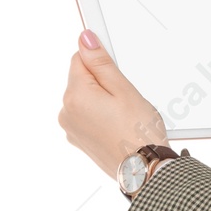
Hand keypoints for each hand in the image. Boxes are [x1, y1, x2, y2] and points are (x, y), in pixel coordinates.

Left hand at [58, 30, 168, 178]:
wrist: (144, 171)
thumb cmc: (139, 133)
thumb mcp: (124, 90)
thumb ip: (101, 63)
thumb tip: (85, 39)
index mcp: (75, 95)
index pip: (80, 59)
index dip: (102, 61)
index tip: (118, 72)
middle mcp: (66, 112)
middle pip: (82, 81)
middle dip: (104, 84)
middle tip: (128, 100)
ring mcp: (71, 128)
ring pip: (86, 100)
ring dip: (103, 102)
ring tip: (126, 117)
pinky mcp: (79, 140)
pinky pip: (88, 118)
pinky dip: (102, 117)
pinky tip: (120, 127)